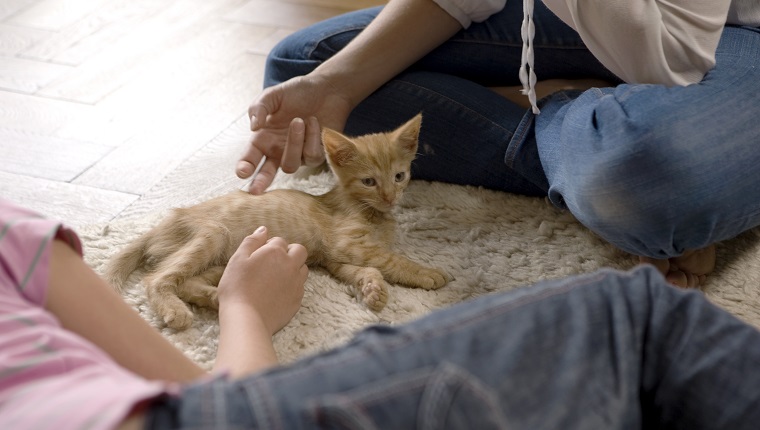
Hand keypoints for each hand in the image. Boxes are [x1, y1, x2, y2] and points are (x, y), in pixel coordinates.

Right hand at [217, 226, 307, 334]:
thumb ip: (252, 241)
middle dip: (289, 252)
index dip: (269, 246)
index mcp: (275, 252)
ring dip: (294, 268)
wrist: (246, 319)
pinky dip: (293, 285)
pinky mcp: (298, 300)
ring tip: (276, 277)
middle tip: (272, 263)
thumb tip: (263, 229)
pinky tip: (278, 292)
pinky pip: (300, 286)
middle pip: (299, 250)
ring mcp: (297, 283)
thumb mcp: (238, 259)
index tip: (259, 257)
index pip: (279, 241)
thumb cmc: (237, 288)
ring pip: (303, 268)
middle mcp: (291, 265)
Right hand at [238, 74, 353, 193]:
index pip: (250, 156)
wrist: (326, 89)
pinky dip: (312, 137)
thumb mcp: (273, 95)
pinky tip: (314, 122)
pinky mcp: (316, 155)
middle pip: (268, 173)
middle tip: (255, 190)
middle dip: (261, 182)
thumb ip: (258, 108)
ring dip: (294, 143)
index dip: (245, 166)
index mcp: (264, 138)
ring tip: (298, 120)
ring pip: (291, 164)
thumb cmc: (297, 92)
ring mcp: (298, 154)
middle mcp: (278, 150)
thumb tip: (253, 127)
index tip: (242, 172)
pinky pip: (311, 156)